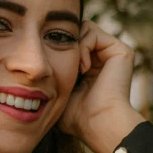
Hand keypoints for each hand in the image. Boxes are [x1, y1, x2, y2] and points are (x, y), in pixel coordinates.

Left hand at [57, 20, 145, 152]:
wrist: (98, 123)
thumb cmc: (77, 116)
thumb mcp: (58, 93)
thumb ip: (51, 77)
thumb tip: (32, 68)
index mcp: (92, 68)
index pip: (71, 43)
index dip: (57, 48)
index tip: (52, 67)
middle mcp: (104, 58)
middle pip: (77, 32)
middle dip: (65, 45)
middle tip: (64, 65)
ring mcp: (113, 53)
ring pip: (83, 29)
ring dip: (74, 47)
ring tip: (77, 70)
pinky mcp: (121, 50)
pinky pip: (92, 32)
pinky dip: (83, 47)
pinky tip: (84, 67)